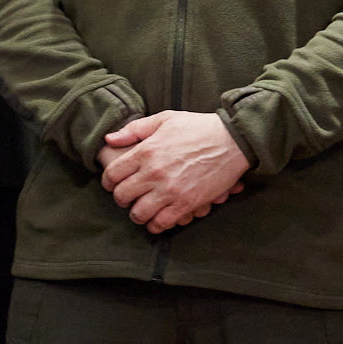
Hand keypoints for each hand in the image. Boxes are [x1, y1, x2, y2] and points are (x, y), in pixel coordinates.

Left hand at [100, 110, 247, 232]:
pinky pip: (162, 223)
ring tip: (142, 209)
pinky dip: (156, 224)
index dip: (108, 181)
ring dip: (137, 214)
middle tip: (128, 197)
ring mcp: (170, 190)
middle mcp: (154, 172)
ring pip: (139, 214)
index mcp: (146, 151)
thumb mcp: (164, 119)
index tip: (113, 183)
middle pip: (122, 197)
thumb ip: (134, 130)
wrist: (233, 140)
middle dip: (121, 199)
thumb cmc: (198, 127)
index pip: (112, 175)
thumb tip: (109, 139)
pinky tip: (158, 218)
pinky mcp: (187, 203)